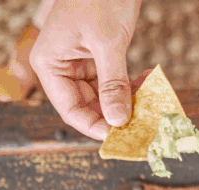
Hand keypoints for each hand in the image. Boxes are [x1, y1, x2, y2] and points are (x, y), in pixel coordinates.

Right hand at [30, 0, 141, 139]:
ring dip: (125, 101)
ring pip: (101, 95)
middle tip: (144, 122)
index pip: (71, 110)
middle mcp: (59, 64)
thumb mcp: (108, 44)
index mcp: (49, 63)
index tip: (124, 136)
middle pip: (86, 106)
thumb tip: (118, 121)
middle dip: (115, 114)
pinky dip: (128, 85)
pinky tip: (147, 82)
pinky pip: (110, 80)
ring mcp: (76, 60)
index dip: (97, 127)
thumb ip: (113, 84)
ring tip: (149, 100)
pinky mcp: (94, 54)